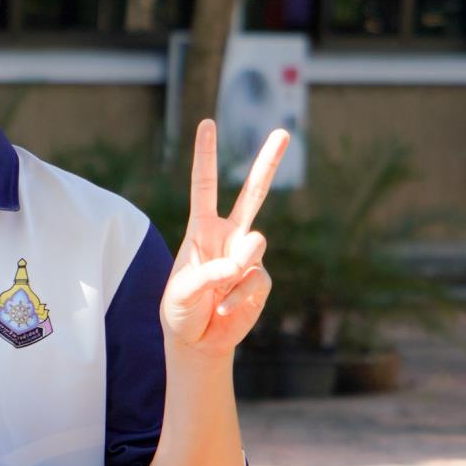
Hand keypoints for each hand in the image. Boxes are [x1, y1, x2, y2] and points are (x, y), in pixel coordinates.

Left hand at [161, 120, 287, 358]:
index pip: (204, 186)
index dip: (206, 155)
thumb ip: (208, 274)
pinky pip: (256, 280)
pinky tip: (224, 309)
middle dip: (268, 163)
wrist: (198, 341)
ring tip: (220, 287)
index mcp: (202, 229)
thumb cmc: (181, 310)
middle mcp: (228, 237)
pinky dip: (239, 297)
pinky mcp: (260, 281)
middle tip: (284, 132)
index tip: (208, 124)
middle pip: (254, 194)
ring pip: (255, 243)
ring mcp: (247, 257)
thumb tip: (240, 264)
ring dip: (238, 264)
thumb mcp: (181, 291)